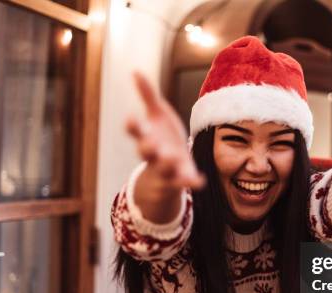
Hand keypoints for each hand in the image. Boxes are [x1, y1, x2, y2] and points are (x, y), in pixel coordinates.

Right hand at [126, 72, 204, 190]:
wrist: (172, 168)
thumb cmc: (163, 137)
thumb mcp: (157, 115)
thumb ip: (148, 96)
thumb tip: (135, 71)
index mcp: (147, 137)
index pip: (136, 132)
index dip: (133, 126)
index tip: (130, 118)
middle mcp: (154, 154)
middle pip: (146, 152)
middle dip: (147, 148)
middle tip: (150, 143)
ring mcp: (167, 168)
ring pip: (164, 168)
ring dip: (167, 164)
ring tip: (173, 158)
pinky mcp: (181, 178)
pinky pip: (184, 181)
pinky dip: (191, 182)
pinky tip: (200, 180)